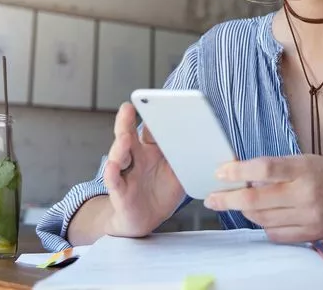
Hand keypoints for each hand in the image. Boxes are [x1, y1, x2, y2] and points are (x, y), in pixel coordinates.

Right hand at [102, 102, 183, 237]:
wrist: (148, 218)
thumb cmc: (164, 190)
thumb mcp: (180, 173)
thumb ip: (189, 159)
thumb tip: (210, 147)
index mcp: (152, 148)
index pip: (152, 127)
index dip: (154, 115)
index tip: (158, 103)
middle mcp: (136, 155)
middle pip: (129, 134)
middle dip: (127, 120)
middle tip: (128, 108)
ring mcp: (125, 171)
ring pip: (119, 154)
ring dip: (120, 145)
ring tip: (125, 137)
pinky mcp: (119, 190)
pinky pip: (114, 180)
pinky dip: (112, 173)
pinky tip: (113, 166)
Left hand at [203, 155, 322, 242]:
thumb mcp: (306, 160)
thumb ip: (277, 168)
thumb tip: (243, 174)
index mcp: (304, 169)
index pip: (264, 168)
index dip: (238, 171)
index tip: (220, 172)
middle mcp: (305, 194)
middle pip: (257, 199)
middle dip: (229, 199)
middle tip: (212, 198)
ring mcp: (307, 217)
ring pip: (262, 218)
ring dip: (244, 211)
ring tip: (236, 203)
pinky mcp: (309, 235)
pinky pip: (275, 233)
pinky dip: (263, 224)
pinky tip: (261, 215)